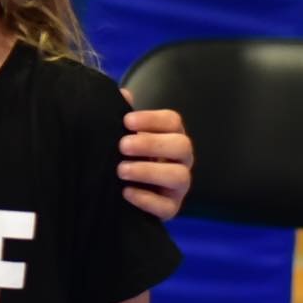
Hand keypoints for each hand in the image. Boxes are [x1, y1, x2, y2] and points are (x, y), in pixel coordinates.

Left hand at [116, 89, 192, 220]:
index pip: (173, 121)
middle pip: (182, 145)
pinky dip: (146, 200)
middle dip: (152, 144)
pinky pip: (167, 207)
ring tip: (121, 170)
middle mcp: (181, 159)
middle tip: (122, 146)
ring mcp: (178, 186)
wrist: (122, 192)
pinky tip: (126, 193)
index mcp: (171, 136)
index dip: (152, 119)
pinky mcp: (170, 208)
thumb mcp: (123, 136)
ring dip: (148, 171)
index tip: (126, 122)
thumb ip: (122, 117)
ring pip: (179, 176)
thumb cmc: (126, 157)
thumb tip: (122, 95)